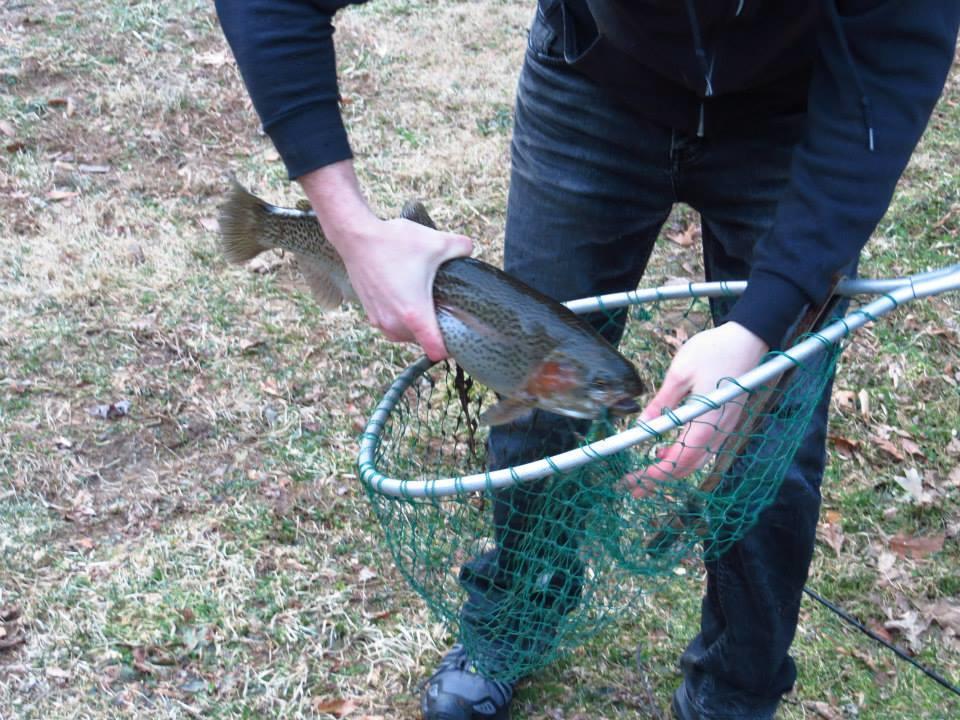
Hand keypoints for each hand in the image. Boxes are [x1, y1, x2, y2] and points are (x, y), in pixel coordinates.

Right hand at [300, 161, 471, 360]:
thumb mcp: (438, 242)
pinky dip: (400, 317)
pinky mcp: (370, 313)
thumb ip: (463, 248)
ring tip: (423, 299)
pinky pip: (391, 325)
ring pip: (405, 335)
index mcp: (414, 314)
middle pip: (422, 341)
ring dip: (415, 324)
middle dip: (433, 328)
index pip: (436, 351)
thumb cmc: (394, 242)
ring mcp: (379, 320)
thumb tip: (470, 251)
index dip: (450, 347)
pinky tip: (406, 294)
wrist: (356, 236)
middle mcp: (394, 324)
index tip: (457, 334)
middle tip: (441, 305)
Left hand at [625, 322, 767, 496]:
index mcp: (706, 421)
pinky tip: (666, 450)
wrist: (748, 338)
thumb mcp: (678, 374)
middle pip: (688, 467)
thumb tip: (641, 425)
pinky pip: (706, 449)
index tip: (636, 480)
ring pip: (698, 461)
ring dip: (672, 469)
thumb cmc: (713, 350)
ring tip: (646, 472)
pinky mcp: (728, 421)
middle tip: (634, 486)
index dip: (656, 474)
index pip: (679, 460)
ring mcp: (727, 427)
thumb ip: (661, 403)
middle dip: (660, 479)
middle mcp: (720, 431)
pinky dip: (686, 456)